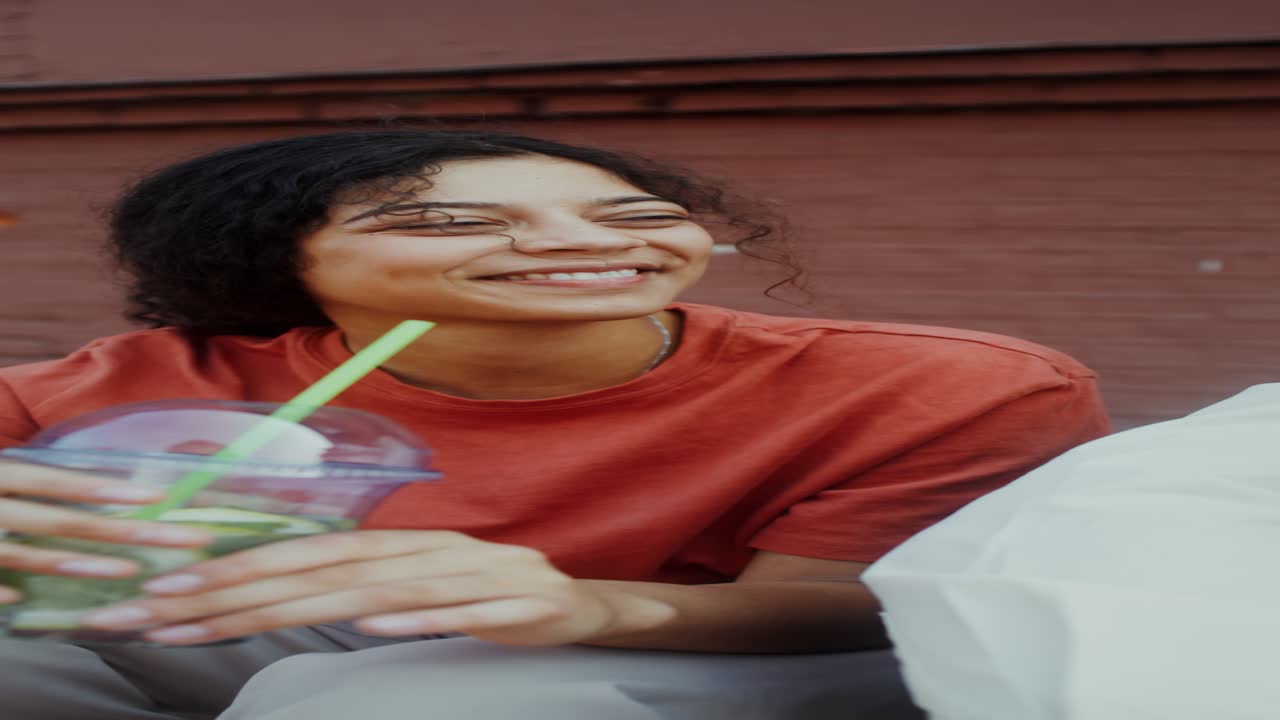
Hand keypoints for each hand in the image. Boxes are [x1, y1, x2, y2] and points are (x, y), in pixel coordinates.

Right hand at [0, 459, 214, 603]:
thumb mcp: (3, 475)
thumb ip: (35, 480)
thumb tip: (107, 485)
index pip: (53, 479)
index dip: (101, 488)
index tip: (156, 496)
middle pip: (53, 519)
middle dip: (119, 532)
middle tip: (174, 540)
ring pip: (19, 553)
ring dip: (72, 565)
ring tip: (125, 573)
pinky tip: (20, 602)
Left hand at [78, 530, 658, 646]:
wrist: (581, 605)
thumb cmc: (492, 595)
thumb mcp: (423, 583)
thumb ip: (366, 581)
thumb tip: (290, 585)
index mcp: (406, 545)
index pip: (310, 556)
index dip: (237, 569)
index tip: (168, 592)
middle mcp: (430, 551)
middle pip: (326, 569)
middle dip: (239, 590)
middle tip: (165, 610)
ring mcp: (472, 575)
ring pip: (377, 589)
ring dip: (302, 604)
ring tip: (232, 621)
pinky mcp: (515, 604)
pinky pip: (461, 612)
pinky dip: (417, 617)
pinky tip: (371, 626)